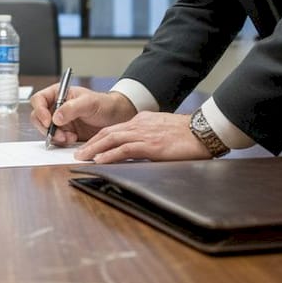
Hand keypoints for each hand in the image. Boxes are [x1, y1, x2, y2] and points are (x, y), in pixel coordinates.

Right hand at [28, 85, 134, 147]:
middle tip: (59, 135)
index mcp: (58, 94)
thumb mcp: (89, 102)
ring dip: (55, 137)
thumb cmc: (103, 104)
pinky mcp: (64, 133)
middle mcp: (55, 107)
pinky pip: (55, 139)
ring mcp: (59, 121)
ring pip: (45, 131)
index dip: (40, 110)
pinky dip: (61, 142)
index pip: (39, 100)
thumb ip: (72, 108)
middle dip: (46, 128)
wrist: (114, 118)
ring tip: (70, 137)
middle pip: (38, 117)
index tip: (48, 121)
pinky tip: (73, 139)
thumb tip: (56, 117)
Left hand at [75, 110, 209, 163]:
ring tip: (83, 158)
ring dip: (94, 150)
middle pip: (108, 132)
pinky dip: (110, 155)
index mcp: (142, 121)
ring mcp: (144, 134)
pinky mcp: (151, 145)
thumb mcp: (162, 132)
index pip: (115, 129)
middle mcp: (140, 125)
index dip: (99, 138)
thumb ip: (149, 137)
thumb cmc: (187, 135)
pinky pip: (125, 149)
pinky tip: (100, 160)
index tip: (88, 147)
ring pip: (112, 139)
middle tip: (78, 154)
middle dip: (91, 144)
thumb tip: (139, 149)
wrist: (203, 131)